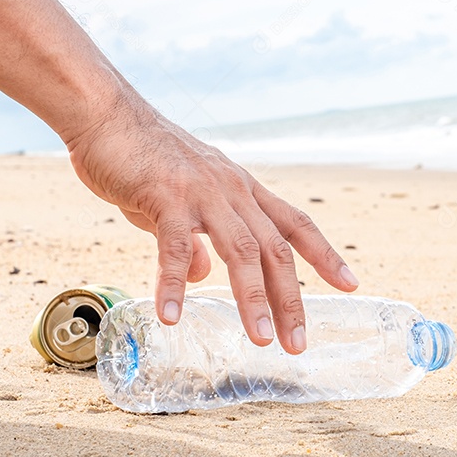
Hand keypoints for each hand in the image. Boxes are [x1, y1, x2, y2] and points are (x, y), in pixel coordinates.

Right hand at [65, 92, 357, 353]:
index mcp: (242, 189)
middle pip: (275, 250)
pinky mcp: (165, 197)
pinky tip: (171, 316)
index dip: (325, 254)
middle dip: (291, 299)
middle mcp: (232, 190)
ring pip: (240, 252)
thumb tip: (203, 276)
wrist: (106, 112)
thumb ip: (196, 239)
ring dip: (253, 299)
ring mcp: (202, 193)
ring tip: (261, 339)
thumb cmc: (142, 157)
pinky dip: (175, 283)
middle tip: (298, 344)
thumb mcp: (181, 202)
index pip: (296, 223)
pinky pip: (175, 247)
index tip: (350, 284)